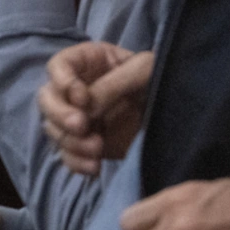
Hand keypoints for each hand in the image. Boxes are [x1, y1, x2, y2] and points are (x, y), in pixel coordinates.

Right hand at [38, 42, 152, 174]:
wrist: (182, 111)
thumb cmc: (160, 78)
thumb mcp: (142, 70)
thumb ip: (112, 84)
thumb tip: (84, 106)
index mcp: (87, 62)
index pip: (58, 66)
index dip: (62, 81)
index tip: (81, 97)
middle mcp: (76, 90)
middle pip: (47, 99)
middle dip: (59, 114)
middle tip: (82, 125)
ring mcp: (80, 118)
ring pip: (54, 130)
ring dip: (70, 141)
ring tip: (97, 148)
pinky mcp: (88, 144)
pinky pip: (68, 156)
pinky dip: (76, 163)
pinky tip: (95, 167)